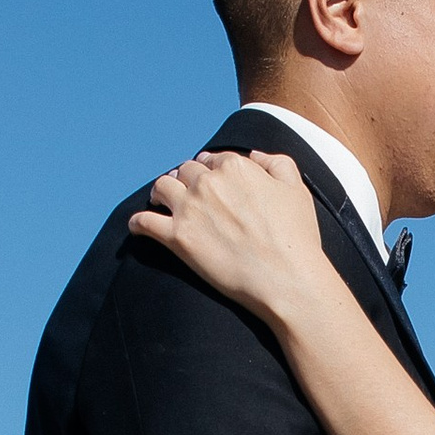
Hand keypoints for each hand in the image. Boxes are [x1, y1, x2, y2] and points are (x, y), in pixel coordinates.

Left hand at [130, 151, 341, 330]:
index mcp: (235, 166)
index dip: (212, 171)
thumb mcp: (296, 189)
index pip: (213, 160)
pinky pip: (144, 223)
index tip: (212, 182)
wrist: (286, 279)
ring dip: (160, 193)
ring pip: (161, 188)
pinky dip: (138, 223)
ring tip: (160, 202)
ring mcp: (189, 209)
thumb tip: (254, 155)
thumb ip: (276, 163)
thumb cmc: (296, 237)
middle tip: (186, 194)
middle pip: (186, 172)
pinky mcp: (177, 238)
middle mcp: (207, 182)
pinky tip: (138, 227)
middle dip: (186, 180)